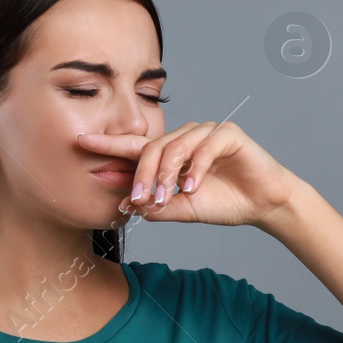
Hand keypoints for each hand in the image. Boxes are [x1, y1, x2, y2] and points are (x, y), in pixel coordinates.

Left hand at [76, 120, 301, 228]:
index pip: (134, 147)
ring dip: (166, 174)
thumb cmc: (222, 202)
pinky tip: (193, 187)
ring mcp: (205, 132)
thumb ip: (156, 206)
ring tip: (167, 197)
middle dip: (140, 174)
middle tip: (136, 198)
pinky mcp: (227, 134)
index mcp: (169, 154)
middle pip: (151, 148)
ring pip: (174, 146)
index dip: (108, 145)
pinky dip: (195, 168)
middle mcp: (184, 138)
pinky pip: (204, 146)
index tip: (81, 141)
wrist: (261, 204)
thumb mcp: (183, 210)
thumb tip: (126, 204)